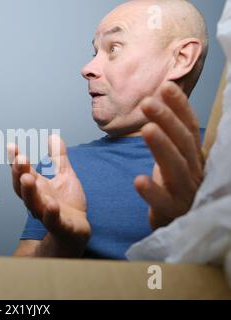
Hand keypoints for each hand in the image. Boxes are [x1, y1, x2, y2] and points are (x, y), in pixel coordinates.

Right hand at [8, 135, 89, 250]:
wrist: (76, 230)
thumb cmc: (66, 203)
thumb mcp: (64, 175)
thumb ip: (58, 158)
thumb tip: (53, 136)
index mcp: (37, 187)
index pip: (22, 172)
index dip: (16, 160)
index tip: (11, 146)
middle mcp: (37, 200)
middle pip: (23, 187)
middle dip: (19, 173)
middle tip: (19, 159)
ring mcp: (46, 214)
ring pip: (33, 204)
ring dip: (29, 191)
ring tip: (28, 178)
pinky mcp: (60, 226)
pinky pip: (53, 221)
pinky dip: (50, 214)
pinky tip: (51, 205)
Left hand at [134, 82, 203, 229]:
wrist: (176, 223)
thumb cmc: (173, 187)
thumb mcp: (173, 158)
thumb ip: (169, 134)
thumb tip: (157, 99)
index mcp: (193, 156)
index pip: (189, 127)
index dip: (179, 107)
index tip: (165, 87)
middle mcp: (194, 171)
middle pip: (182, 142)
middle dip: (166, 120)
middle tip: (147, 102)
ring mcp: (186, 192)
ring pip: (176, 167)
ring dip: (161, 147)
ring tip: (146, 129)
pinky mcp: (174, 212)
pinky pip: (163, 201)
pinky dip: (152, 191)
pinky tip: (139, 180)